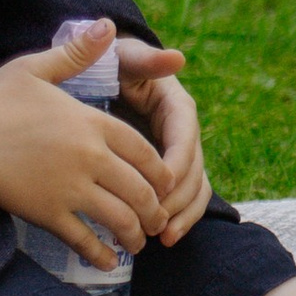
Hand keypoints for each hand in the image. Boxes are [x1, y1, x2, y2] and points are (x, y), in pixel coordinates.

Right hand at [0, 23, 173, 268]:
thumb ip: (78, 52)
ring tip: (139, 241)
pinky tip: (108, 262)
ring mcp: (68, 187)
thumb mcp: (38, 67)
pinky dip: (100, 253)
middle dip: (154, 208)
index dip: (161, 171)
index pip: (144, 151)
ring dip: (134, 232)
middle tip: (157, 220)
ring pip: (118, 217)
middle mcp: (89, 156)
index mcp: (93, 123)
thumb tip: (108, 25)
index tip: (165, 183)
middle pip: (139, 189)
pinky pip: (82, 238)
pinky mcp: (45, 213)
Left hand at [115, 38, 211, 244]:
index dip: (176, 164)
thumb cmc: (111, 67)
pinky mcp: (168, 169)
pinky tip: (166, 238)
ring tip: (164, 237)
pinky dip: (180, 218)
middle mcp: (183, 132)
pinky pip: (183, 196)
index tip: (158, 188)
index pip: (184, 138)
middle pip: (192, 169)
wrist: (102, 75)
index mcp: (176, 106)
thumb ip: (146, 59)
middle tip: (156, 222)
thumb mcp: (126, 58)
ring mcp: (177, 153)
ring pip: (194, 187)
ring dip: (183, 214)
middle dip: (177, 198)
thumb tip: (177, 58)